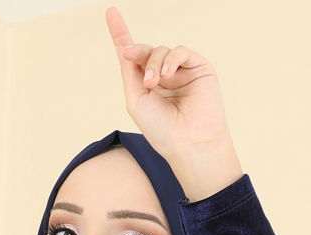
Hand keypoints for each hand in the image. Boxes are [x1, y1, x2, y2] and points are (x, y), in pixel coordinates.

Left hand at [105, 6, 234, 165]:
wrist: (188, 144)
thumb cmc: (161, 130)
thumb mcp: (136, 100)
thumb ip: (130, 72)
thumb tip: (126, 47)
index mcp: (148, 85)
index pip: (134, 56)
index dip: (121, 35)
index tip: (111, 13)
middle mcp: (164, 76)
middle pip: (146, 50)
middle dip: (138, 53)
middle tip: (135, 66)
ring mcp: (182, 71)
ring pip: (162, 50)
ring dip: (154, 63)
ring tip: (154, 83)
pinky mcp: (199, 68)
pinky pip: (181, 51)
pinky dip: (171, 59)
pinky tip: (167, 75)